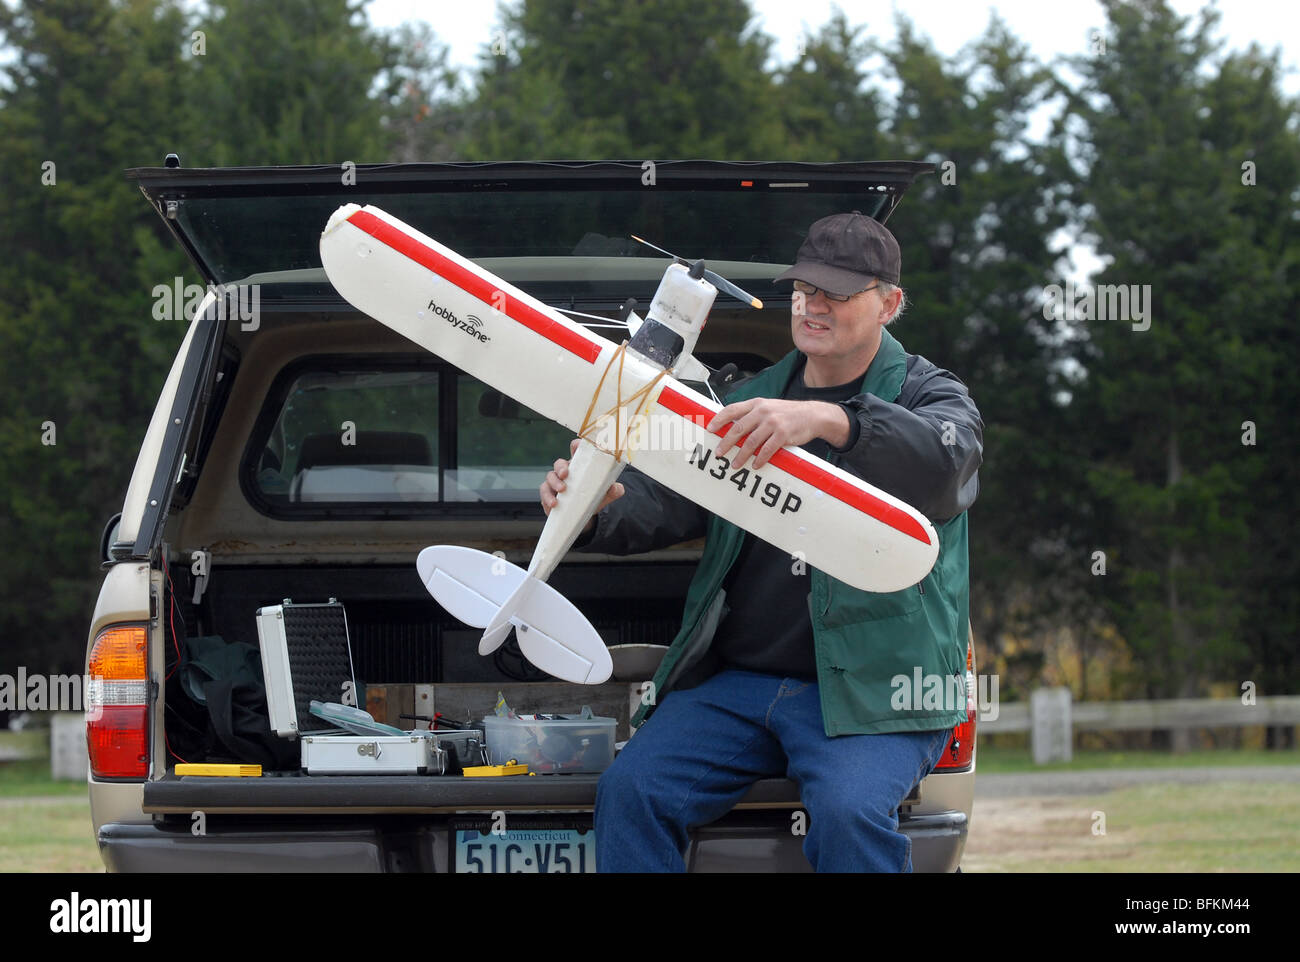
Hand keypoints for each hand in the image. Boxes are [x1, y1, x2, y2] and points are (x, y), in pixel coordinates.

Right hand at [540, 439, 625, 526]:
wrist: (583, 516)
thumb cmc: (593, 498)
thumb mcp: (605, 495)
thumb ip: (613, 491)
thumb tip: (618, 488)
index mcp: (580, 467)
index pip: (576, 451)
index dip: (576, 446)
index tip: (577, 445)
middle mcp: (566, 472)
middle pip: (559, 463)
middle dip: (561, 467)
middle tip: (566, 474)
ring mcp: (556, 483)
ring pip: (550, 476)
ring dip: (555, 482)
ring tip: (562, 490)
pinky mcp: (549, 494)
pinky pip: (544, 492)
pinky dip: (548, 497)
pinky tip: (554, 503)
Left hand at [707, 399, 850, 468]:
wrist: (812, 415)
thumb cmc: (787, 414)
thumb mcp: (768, 408)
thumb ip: (752, 414)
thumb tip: (731, 426)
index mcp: (757, 404)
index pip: (732, 409)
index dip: (719, 419)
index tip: (710, 429)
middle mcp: (763, 411)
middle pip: (738, 428)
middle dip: (726, 443)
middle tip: (719, 453)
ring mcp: (773, 422)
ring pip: (751, 441)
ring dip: (741, 456)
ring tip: (735, 465)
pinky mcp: (783, 434)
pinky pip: (767, 449)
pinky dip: (760, 459)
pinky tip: (755, 465)